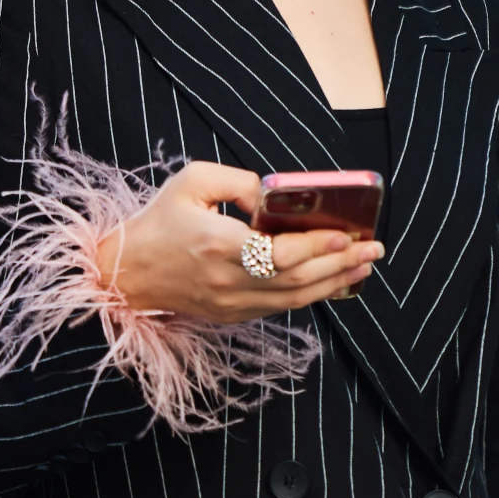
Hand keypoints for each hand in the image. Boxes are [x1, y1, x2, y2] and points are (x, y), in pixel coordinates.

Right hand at [94, 162, 382, 322]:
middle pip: (297, 280)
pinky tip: (335, 281)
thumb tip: (278, 195)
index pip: (278, 254)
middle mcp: (226, 282)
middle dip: (340, 264)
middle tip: (372, 247)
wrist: (126, 273)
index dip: (316, 246)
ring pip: (295, 299)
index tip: (345, 233)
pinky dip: (313, 295)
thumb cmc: (159, 221)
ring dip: (335, 283)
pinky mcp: (232, 315)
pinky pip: (281, 307)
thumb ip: (239, 182)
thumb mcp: (192, 182)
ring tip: (364, 265)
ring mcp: (230, 304)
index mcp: (216, 246)